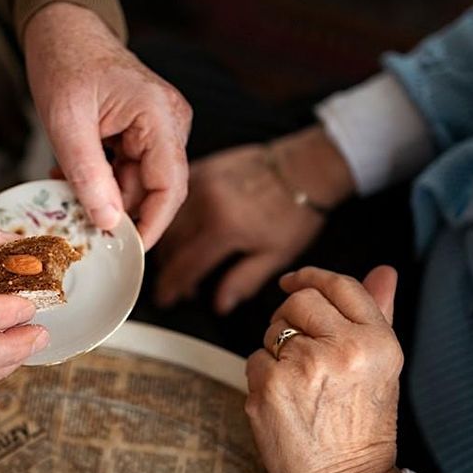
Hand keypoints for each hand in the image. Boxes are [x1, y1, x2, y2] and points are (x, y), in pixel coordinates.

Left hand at [24, 2, 191, 248]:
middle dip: (118, 209)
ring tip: (66, 188)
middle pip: (156, 189)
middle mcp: (170, 122)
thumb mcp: (67, 123)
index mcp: (159, 115)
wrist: (63, 29)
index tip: (127, 250)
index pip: (170, 187)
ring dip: (105, 194)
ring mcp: (161, 126)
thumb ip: (88, 175)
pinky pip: (131, 169)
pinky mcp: (146, 131)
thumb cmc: (65, 61)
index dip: (151, 225)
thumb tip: (107, 222)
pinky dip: (103, 179)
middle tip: (79, 221)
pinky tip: (74, 174)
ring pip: (139, 183)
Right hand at [156, 126, 354, 313]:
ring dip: (168, 244)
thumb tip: (220, 305)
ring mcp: (201, 182)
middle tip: (177, 285)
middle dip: (168, 268)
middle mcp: (206, 203)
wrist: (304, 168)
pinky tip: (183, 232)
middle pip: (170, 244)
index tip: (167, 298)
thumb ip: (243, 281)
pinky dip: (173, 218)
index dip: (172, 286)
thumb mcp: (276, 256)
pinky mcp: (203, 168)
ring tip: (180, 261)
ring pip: (169, 220)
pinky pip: (176, 199)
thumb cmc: (295, 211)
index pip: (185, 265)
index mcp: (223, 227)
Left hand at [244, 266, 401, 472]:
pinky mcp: (269, 386)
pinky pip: (254, 360)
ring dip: (277, 351)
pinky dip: (262, 378)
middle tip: (302, 353)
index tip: (294, 281)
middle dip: (291, 318)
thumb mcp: (382, 369)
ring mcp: (303, 366)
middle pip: (299, 301)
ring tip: (301, 387)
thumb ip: (379, 314)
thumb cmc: (363, 431)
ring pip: (272, 331)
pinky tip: (285, 404)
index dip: (311, 277)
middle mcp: (344, 349)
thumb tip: (384, 271)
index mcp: (377, 341)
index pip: (339, 285)